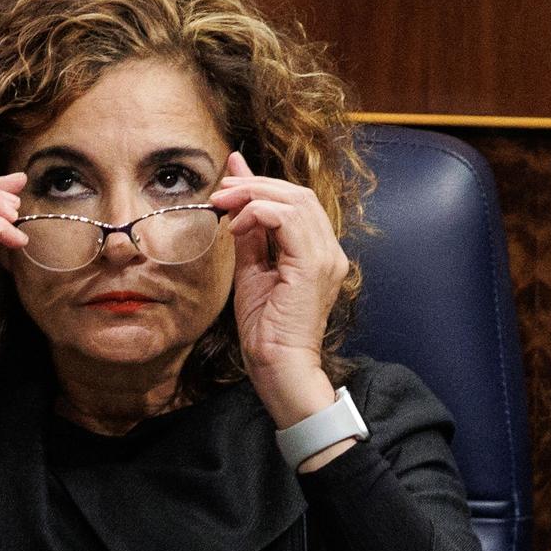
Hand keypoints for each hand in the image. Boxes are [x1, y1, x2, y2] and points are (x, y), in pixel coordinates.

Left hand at [210, 151, 350, 404]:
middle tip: (221, 191)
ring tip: (224, 204)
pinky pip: (287, 219)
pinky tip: (237, 227)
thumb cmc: (266, 332)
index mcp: (319, 254)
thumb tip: (236, 204)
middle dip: (255, 185)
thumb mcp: (252, 272)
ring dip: (254, 195)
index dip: (263, 186)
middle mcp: (329, 252)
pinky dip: (258, 213)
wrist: (279, 368)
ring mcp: (326, 258)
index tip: (229, 182)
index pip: (297, 204)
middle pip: (298, 195)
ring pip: (295, 200)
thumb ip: (249, 237)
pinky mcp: (312, 266)